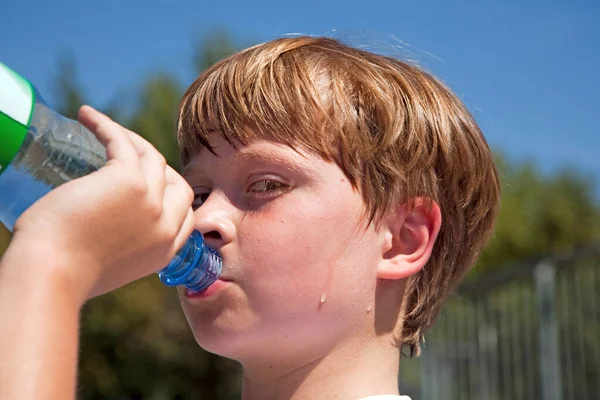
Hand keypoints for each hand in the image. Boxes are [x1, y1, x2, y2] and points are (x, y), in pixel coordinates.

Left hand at [8, 106, 194, 303]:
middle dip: (158, 168)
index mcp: (164, 251)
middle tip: (126, 156)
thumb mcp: (111, 265)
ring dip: (129, 138)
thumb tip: (107, 224)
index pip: (185, 215)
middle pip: (179, 184)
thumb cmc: (65, 274)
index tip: (147, 184)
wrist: (51, 274)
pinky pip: (123, 142)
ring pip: (152, 157)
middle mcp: (165, 226)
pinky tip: (86, 116)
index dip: (170, 196)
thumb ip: (123, 246)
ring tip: (98, 128)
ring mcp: (151, 202)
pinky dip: (105, 125)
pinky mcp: (128, 180)